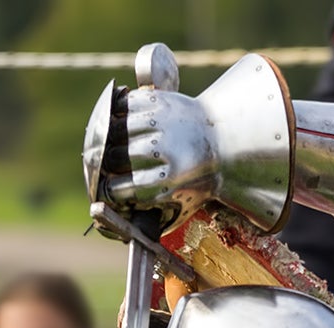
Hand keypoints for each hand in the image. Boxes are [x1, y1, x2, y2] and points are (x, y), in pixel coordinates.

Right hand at [85, 83, 219, 226]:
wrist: (226, 142)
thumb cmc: (198, 181)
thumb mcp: (181, 205)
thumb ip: (150, 215)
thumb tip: (112, 219)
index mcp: (166, 181)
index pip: (120, 188)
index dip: (109, 190)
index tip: (107, 189)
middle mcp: (162, 150)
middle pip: (114, 158)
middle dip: (107, 165)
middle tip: (108, 167)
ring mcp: (160, 122)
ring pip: (115, 130)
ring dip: (109, 139)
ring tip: (111, 146)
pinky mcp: (160, 101)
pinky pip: (125, 105)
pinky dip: (118, 113)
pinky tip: (120, 122)